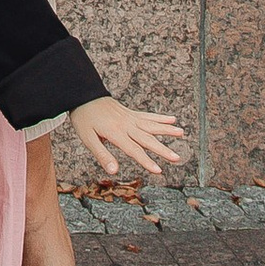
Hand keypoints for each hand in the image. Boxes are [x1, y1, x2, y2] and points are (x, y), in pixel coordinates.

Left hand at [69, 98, 187, 184]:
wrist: (82, 94)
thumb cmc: (83, 118)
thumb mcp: (87, 139)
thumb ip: (102, 155)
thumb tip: (114, 171)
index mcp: (116, 133)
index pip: (134, 150)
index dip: (146, 161)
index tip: (159, 170)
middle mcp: (126, 124)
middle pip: (147, 139)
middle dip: (163, 150)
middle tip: (177, 158)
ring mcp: (129, 117)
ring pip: (151, 125)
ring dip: (167, 130)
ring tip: (181, 133)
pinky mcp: (130, 113)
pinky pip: (147, 116)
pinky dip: (159, 118)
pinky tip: (171, 119)